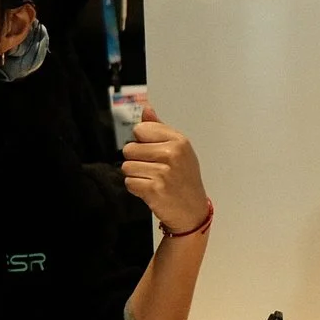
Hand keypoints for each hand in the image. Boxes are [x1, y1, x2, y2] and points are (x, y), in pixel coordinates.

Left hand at [122, 106, 209, 234]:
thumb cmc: (183, 178)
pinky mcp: (154, 189)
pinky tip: (151, 191)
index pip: (140, 130)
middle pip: (129, 149)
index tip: (155, 153)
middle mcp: (172, 154)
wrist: (192, 211)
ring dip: (135, 175)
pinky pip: (129, 182)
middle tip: (153, 170)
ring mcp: (164, 172)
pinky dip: (136, 188)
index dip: (143, 142)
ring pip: (126, 166)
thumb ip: (159, 128)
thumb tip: (146, 108)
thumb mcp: (178, 150)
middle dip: (136, 160)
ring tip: (152, 181)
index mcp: (179, 141)